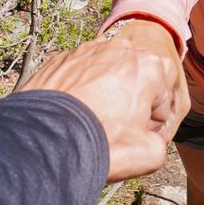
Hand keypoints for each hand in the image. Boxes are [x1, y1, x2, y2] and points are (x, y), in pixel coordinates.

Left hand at [21, 20, 189, 182]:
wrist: (43, 143)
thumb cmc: (100, 144)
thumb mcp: (150, 155)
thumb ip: (159, 142)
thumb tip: (148, 139)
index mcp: (151, 65)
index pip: (161, 102)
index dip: (150, 125)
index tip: (132, 137)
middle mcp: (122, 48)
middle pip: (135, 82)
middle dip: (129, 102)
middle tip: (112, 129)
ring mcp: (89, 49)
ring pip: (106, 75)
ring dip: (104, 93)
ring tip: (89, 121)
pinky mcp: (62, 57)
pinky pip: (79, 74)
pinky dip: (78, 90)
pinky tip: (70, 114)